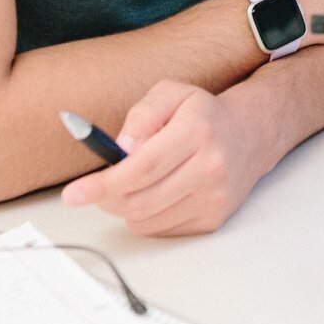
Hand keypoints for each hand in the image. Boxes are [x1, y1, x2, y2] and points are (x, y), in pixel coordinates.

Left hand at [60, 80, 272, 235]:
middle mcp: (210, 166)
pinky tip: (156, 194)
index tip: (74, 194)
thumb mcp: (171, 94)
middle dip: (107, 198)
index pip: (141, 168)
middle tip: (98, 187)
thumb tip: (121, 150)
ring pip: (147, 220)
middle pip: (140, 200)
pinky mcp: (214, 218)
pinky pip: (162, 230)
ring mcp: (214, 196)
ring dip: (126, 207)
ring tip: (134, 184)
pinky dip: (146, 217)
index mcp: (197, 131)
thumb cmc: (202, 114)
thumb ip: (142, 115)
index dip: (102, 184)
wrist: (250, 135)